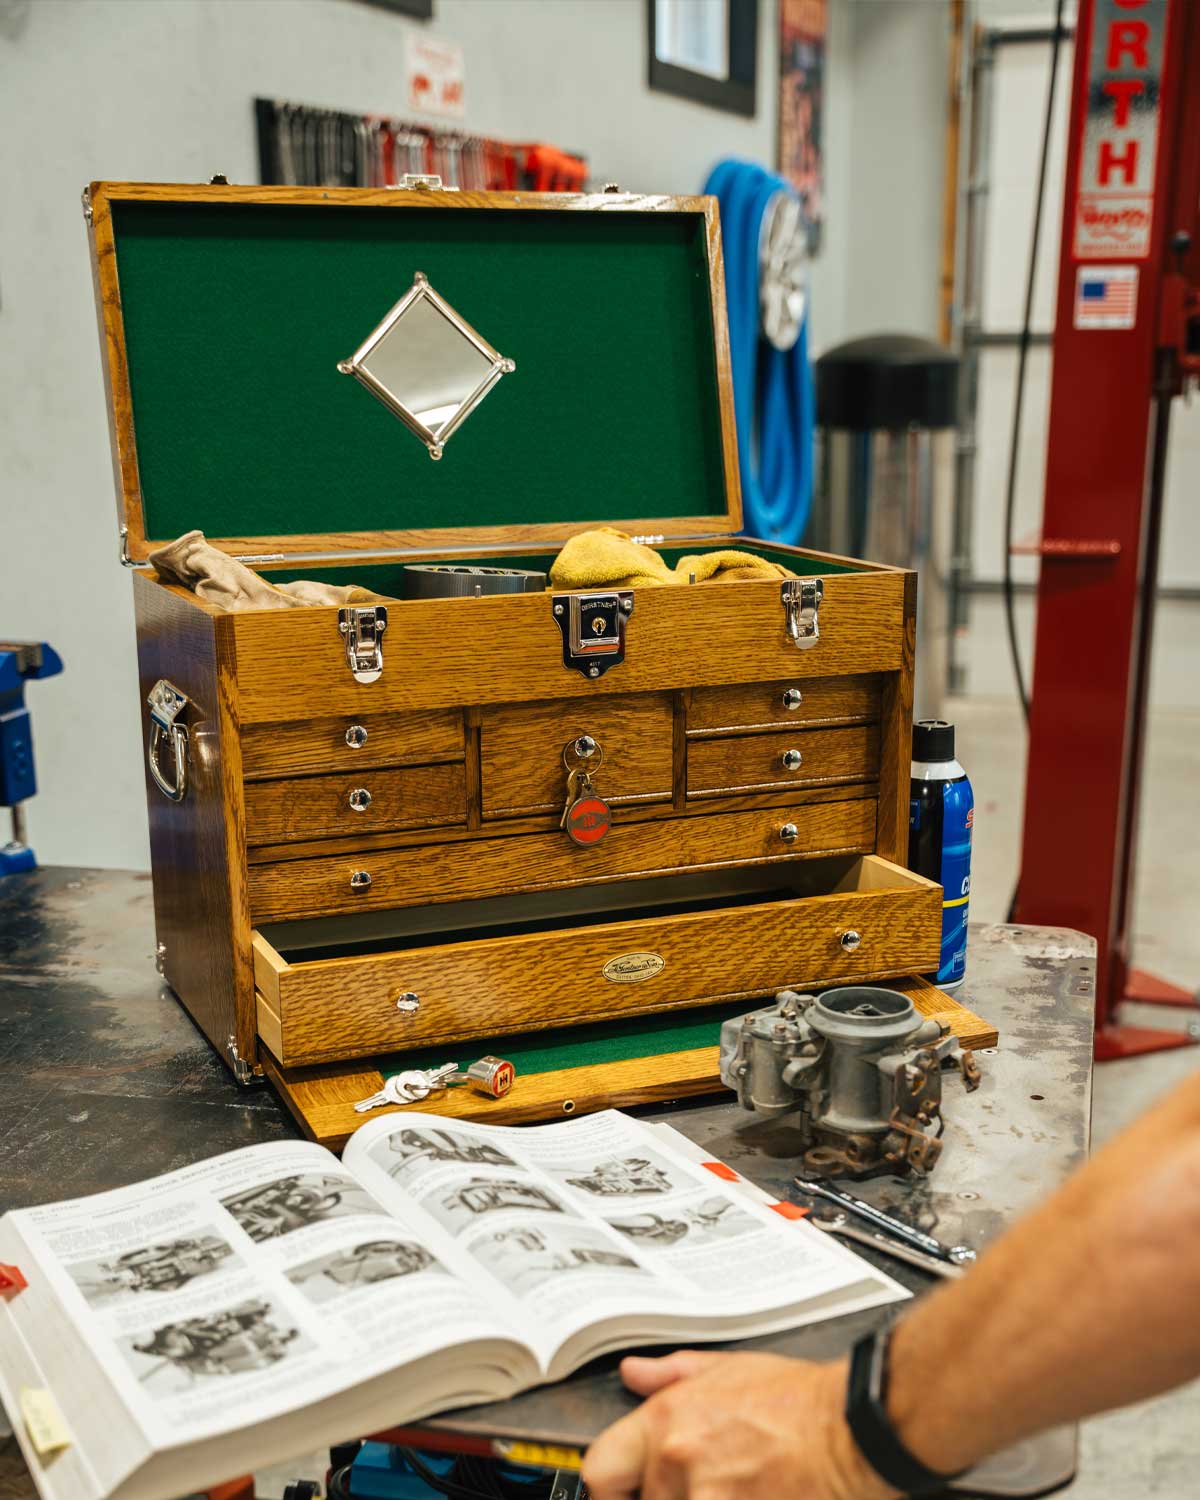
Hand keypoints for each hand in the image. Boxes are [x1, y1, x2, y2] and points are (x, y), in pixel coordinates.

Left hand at [582, 1350, 897, 1499]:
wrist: (852, 1430)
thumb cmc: (801, 1400)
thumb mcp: (729, 1367)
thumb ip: (671, 1374)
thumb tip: (633, 1374)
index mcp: (667, 1421)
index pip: (600, 1472)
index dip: (608, 1490)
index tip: (623, 1494)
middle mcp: (677, 1463)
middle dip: (664, 1498)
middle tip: (701, 1487)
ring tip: (733, 1487)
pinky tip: (752, 1495)